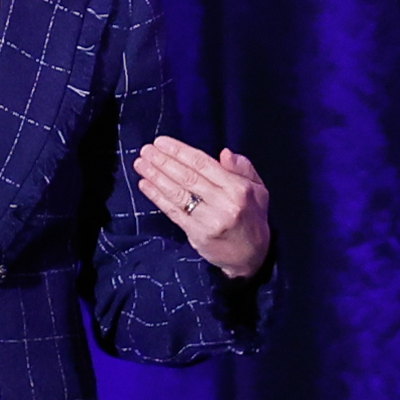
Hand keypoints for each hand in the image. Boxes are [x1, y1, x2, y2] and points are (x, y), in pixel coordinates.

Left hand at [134, 135, 271, 277]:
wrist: (251, 257)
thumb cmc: (252, 218)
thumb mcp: (258, 190)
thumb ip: (243, 168)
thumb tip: (224, 153)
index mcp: (238, 189)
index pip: (204, 164)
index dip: (180, 152)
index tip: (161, 142)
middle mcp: (224, 203)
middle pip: (188, 177)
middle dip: (163, 161)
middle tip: (146, 150)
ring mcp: (209, 220)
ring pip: (178, 193)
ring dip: (156, 176)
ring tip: (141, 164)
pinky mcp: (197, 234)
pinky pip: (173, 211)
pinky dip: (157, 197)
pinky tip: (145, 185)